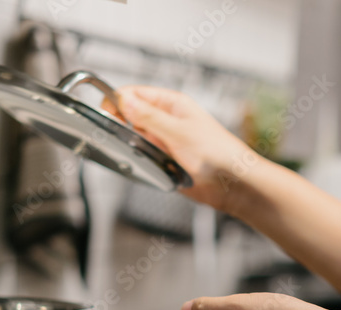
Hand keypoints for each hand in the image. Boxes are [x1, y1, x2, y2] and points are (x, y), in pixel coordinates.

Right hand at [102, 86, 262, 213]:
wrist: (234, 184)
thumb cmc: (218, 155)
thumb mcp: (179, 132)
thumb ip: (149, 117)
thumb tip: (124, 100)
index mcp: (172, 104)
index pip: (134, 94)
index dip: (117, 101)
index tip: (105, 113)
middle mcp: (167, 120)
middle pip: (131, 116)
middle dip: (123, 126)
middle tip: (124, 139)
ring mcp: (165, 140)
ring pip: (135, 138)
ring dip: (134, 147)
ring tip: (145, 155)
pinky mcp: (165, 160)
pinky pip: (144, 157)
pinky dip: (141, 162)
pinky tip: (148, 167)